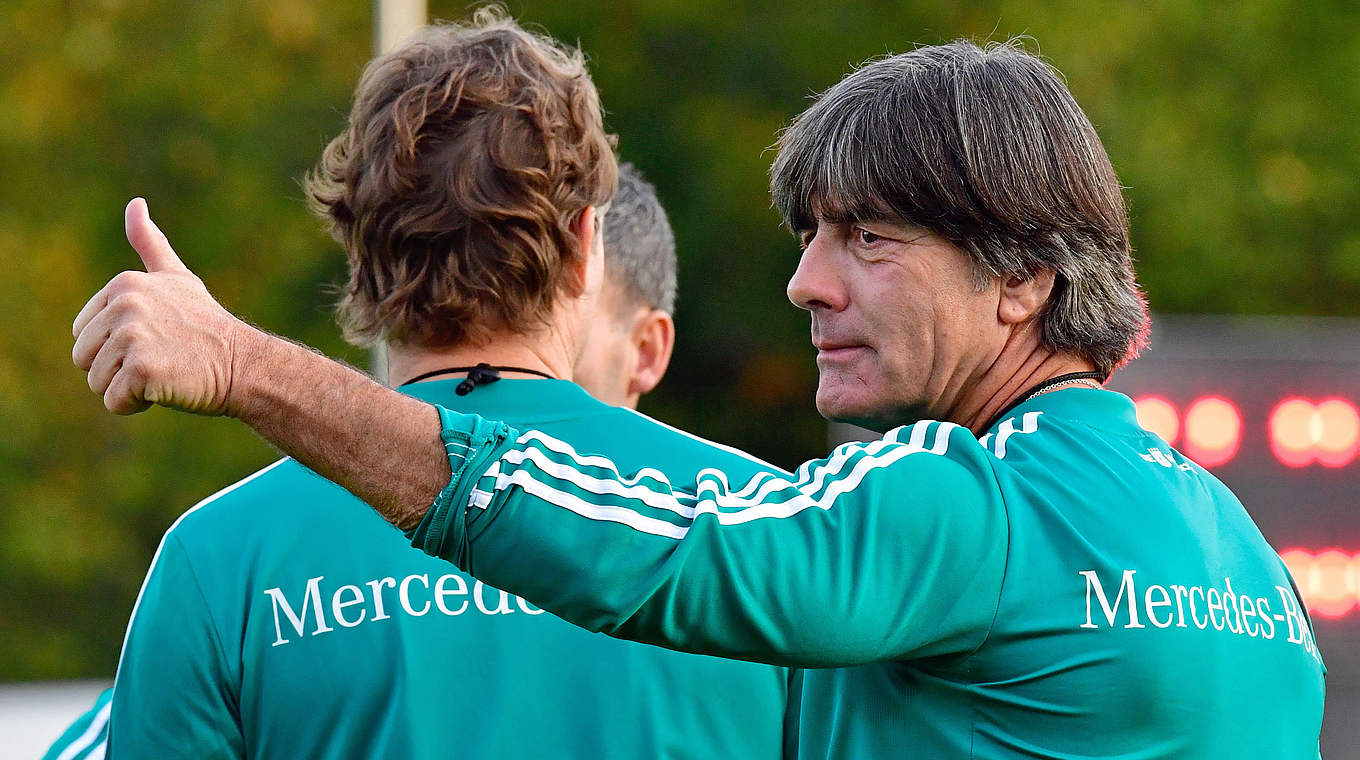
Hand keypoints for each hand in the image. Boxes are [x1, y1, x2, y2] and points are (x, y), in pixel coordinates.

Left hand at [72, 198, 249, 415]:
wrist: (243, 364)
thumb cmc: (207, 326)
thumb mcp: (176, 278)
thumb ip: (149, 243)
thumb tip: (135, 202)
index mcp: (124, 285)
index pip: (83, 334)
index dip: (115, 347)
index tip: (155, 339)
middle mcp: (125, 306)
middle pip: (84, 359)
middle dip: (117, 370)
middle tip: (160, 359)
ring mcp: (133, 337)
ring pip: (97, 382)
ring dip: (128, 389)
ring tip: (165, 373)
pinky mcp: (142, 368)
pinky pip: (114, 401)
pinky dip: (137, 405)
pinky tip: (167, 388)